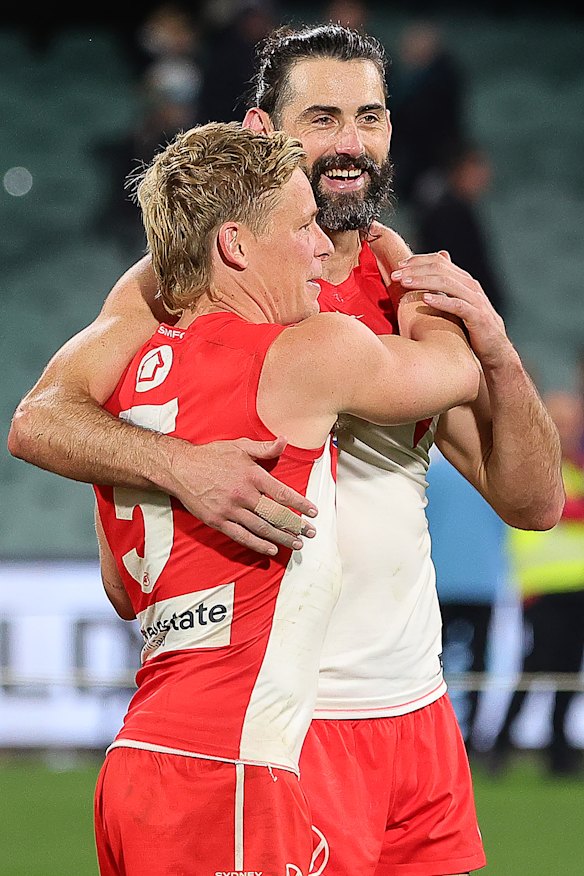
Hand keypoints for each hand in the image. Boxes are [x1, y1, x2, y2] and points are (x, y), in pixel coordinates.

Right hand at [167, 436, 317, 555]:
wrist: (180, 468)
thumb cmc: (211, 456)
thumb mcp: (239, 446)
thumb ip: (264, 447)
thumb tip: (285, 441)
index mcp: (251, 475)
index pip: (282, 492)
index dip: (300, 503)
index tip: (313, 512)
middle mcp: (243, 494)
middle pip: (275, 514)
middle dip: (295, 525)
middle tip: (310, 533)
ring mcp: (230, 510)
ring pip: (261, 528)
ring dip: (281, 537)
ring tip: (296, 543)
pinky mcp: (218, 521)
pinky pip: (242, 536)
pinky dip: (258, 545)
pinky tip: (271, 549)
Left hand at [391, 251, 508, 367]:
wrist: (495, 350)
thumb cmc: (471, 329)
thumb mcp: (456, 305)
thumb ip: (443, 291)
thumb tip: (424, 278)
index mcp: (464, 281)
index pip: (440, 261)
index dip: (419, 261)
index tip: (400, 266)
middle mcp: (470, 286)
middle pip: (441, 269)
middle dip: (416, 270)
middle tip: (396, 275)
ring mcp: (475, 300)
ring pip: (447, 283)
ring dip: (424, 281)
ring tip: (405, 283)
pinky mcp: (477, 317)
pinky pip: (458, 306)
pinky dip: (441, 301)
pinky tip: (425, 299)